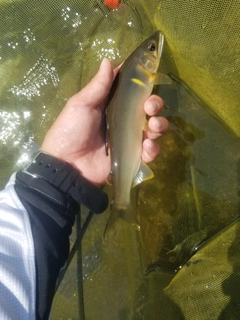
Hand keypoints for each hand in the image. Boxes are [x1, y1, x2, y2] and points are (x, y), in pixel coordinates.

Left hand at [40, 58, 167, 184]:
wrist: (66, 164)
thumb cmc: (71, 130)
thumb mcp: (80, 105)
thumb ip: (98, 86)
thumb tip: (107, 60)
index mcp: (111, 105)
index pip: (132, 91)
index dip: (143, 83)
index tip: (150, 76)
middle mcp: (124, 120)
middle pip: (148, 109)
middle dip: (155, 104)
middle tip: (150, 107)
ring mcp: (129, 139)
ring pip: (154, 129)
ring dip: (160, 125)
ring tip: (153, 126)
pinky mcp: (132, 157)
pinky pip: (150, 152)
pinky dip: (153, 149)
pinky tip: (147, 147)